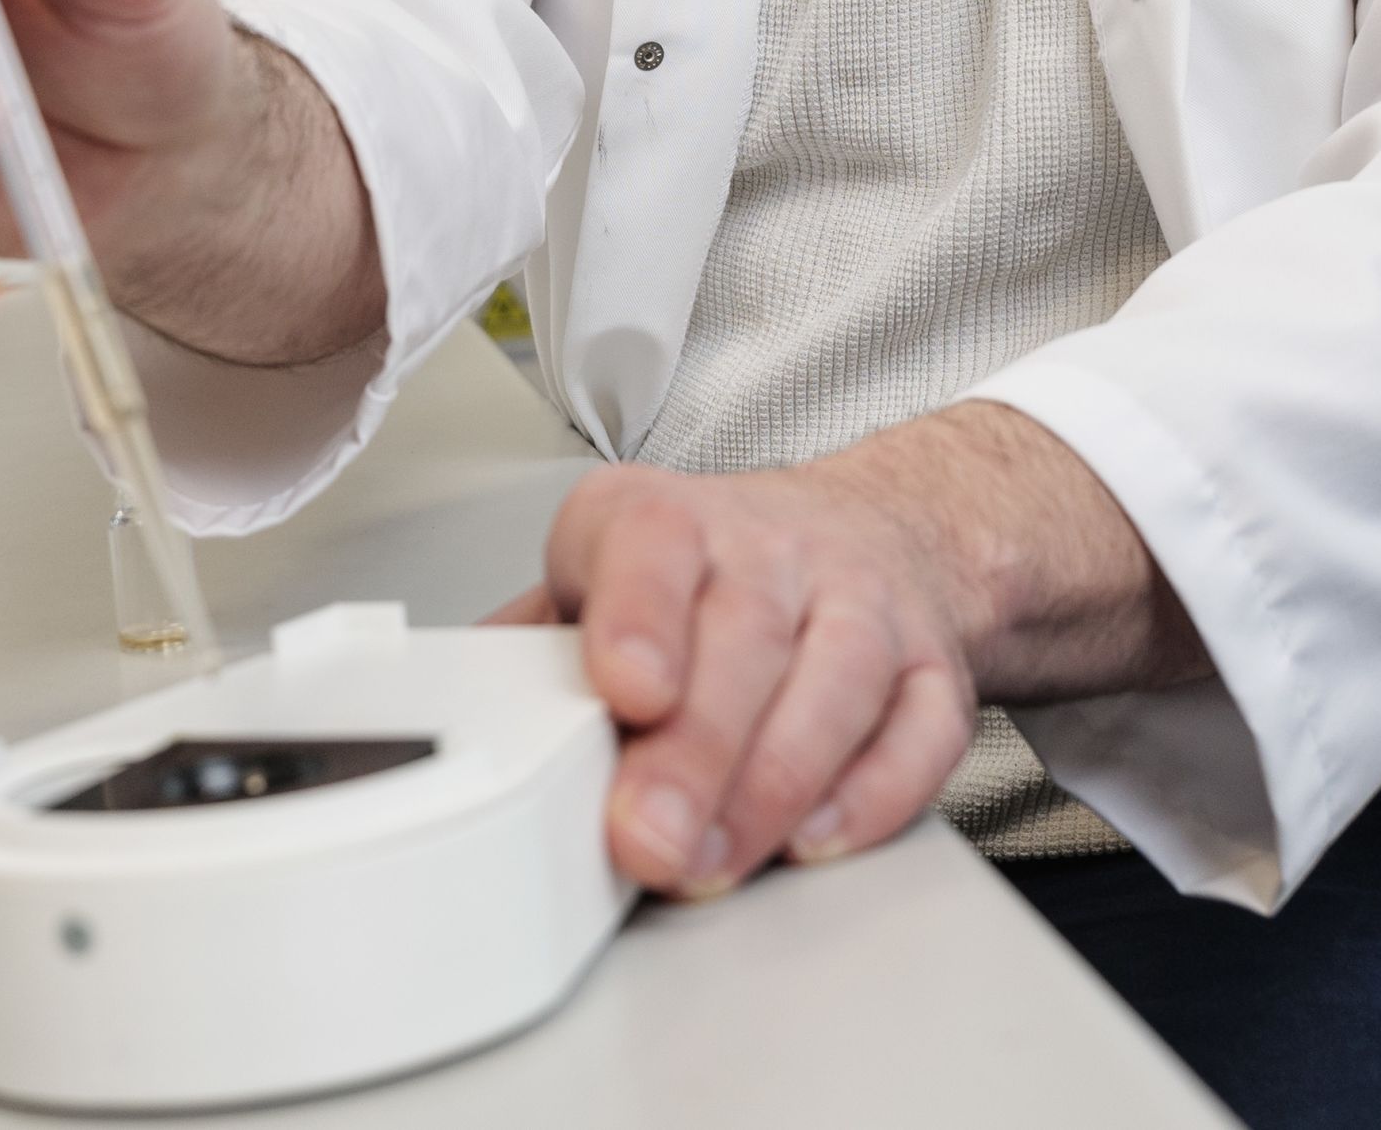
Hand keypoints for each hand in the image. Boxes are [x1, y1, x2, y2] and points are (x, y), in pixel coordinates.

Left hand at [495, 457, 979, 897]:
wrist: (863, 533)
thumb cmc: (708, 576)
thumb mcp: (603, 576)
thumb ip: (531, 642)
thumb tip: (449, 706)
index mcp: (668, 519)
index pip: (652, 543)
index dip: (639, 616)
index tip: (623, 689)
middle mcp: (772, 548)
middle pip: (742, 635)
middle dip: (693, 750)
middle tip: (645, 836)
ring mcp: (862, 602)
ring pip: (834, 682)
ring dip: (768, 786)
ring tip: (710, 862)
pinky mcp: (932, 667)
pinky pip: (920, 731)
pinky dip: (872, 794)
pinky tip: (814, 837)